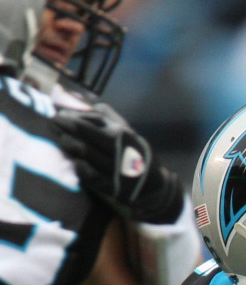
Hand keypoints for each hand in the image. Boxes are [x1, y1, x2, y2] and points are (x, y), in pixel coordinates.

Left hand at [53, 103, 183, 224]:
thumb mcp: (126, 130)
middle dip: (64, 125)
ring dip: (68, 143)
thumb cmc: (134, 154)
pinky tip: (74, 161)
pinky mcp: (111, 186)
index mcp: (121, 134)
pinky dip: (78, 166)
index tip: (58, 112)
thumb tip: (76, 97)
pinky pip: (89, 174)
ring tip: (61, 139)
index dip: (71, 114)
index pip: (91, 118)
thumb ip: (103, 114)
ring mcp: (114, 168)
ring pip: (85, 152)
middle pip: (85, 133)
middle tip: (52, 122)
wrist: (154, 187)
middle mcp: (117, 149)